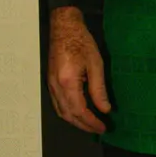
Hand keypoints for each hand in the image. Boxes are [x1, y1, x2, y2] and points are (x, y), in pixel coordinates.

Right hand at [46, 9, 111, 132]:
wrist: (64, 27)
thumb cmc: (81, 42)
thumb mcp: (96, 64)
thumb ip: (99, 89)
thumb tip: (104, 109)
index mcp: (68, 82)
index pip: (79, 110)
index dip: (91, 122)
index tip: (104, 127)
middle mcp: (56, 86)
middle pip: (68, 115)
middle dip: (83, 125)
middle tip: (99, 129)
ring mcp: (51, 84)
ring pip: (60, 111)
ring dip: (75, 121)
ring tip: (90, 124)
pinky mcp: (50, 81)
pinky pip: (57, 104)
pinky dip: (67, 112)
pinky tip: (78, 112)